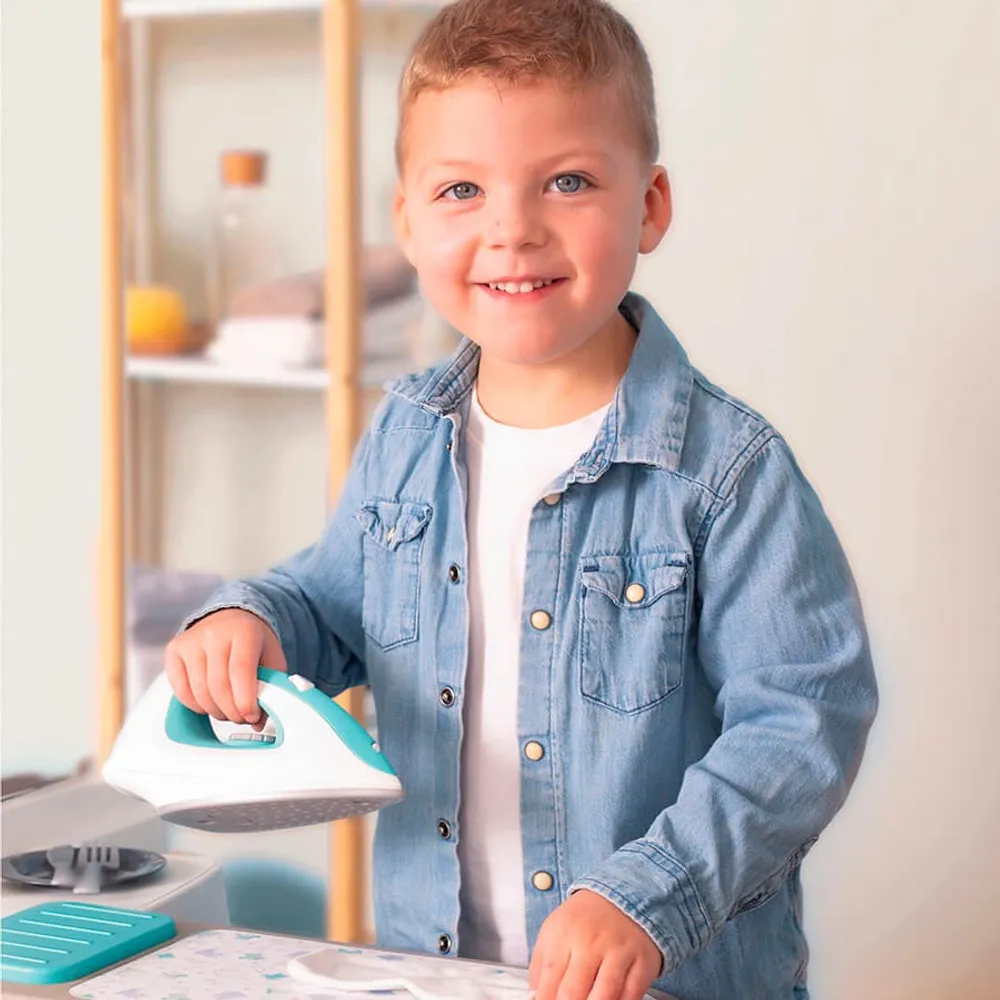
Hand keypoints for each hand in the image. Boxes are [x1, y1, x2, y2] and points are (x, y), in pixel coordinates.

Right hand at [165, 608, 285, 726]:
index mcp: (244, 631)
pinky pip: (181, 691)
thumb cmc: (252, 643)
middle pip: (218, 685)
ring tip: (229, 710)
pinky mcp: (174, 650)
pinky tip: (210, 703)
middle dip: (232, 711)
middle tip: (243, 717)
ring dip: (215, 711)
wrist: (230, 620)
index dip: (245, 700)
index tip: (252, 716)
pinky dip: (197, 706)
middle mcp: (214, 633)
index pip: (240, 670)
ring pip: (199, 692)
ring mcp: (191, 641)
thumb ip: (271, 688)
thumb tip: (258, 722)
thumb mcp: (272, 658)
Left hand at [529, 890, 661, 999]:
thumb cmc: (585, 920)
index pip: (548, 982)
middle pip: (572, 994)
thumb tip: (534, 998)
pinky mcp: (642, 963)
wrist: (623, 896)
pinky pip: (630, 997)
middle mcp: (591, 943)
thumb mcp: (554, 931)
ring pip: (603, 998)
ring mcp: (618, 953)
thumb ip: (541, 966)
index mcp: (564, 934)